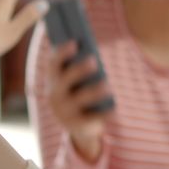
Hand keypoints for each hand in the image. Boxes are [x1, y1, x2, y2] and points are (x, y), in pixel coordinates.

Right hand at [46, 41, 112, 162]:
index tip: (75, 43)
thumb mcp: (75, 81)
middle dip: (79, 70)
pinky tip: (115, 110)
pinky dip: (104, 114)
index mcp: (53, 80)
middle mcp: (55, 95)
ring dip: (95, 91)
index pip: (53, 63)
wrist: (75, 126)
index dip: (62, 52)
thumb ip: (80, 67)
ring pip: (80, 99)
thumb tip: (95, 53)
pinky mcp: (76, 124)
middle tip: (94, 61)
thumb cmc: (79, 93)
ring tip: (108, 86)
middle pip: (65, 79)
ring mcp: (64, 111)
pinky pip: (91, 118)